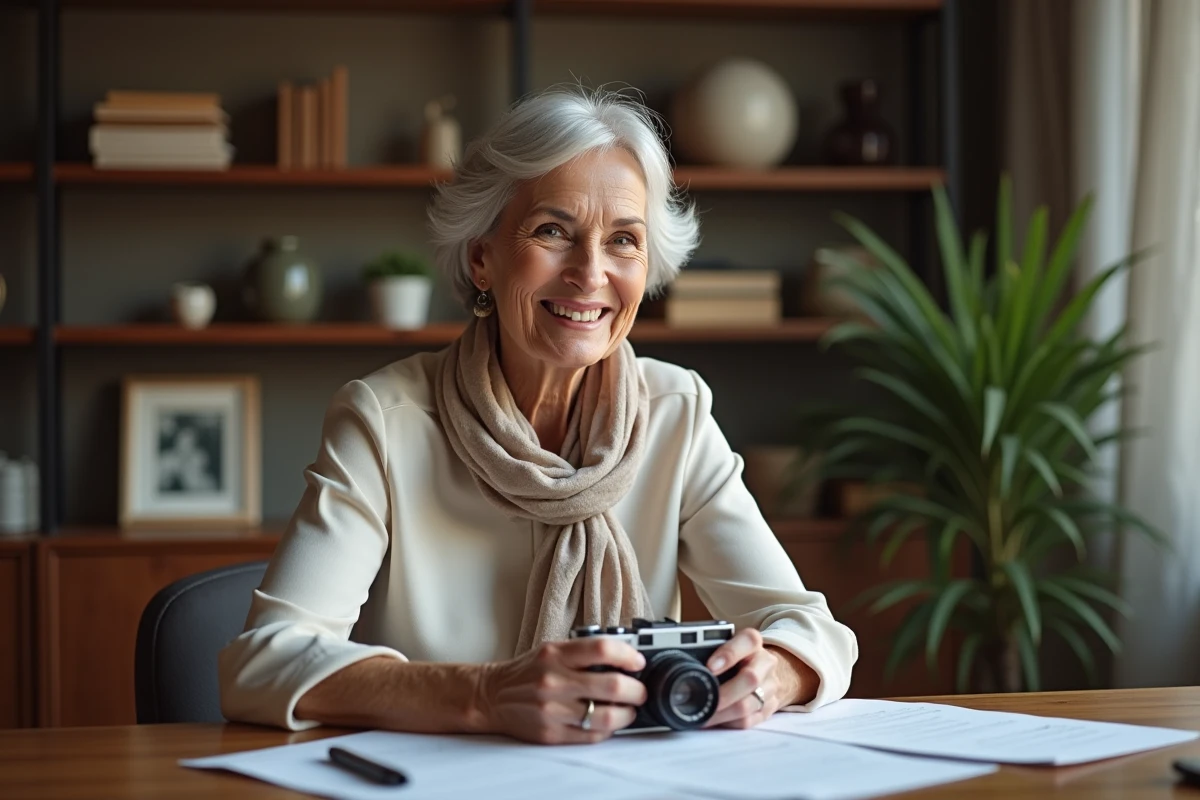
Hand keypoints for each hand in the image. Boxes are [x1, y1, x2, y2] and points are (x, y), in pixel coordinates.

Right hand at [477, 638, 648, 743]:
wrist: (492, 695)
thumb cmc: (527, 671)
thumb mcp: (552, 650)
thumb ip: (583, 652)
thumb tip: (623, 657)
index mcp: (556, 655)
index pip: (602, 649)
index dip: (628, 656)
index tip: (638, 662)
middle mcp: (554, 681)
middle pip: (612, 685)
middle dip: (636, 690)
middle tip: (640, 691)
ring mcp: (552, 710)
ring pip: (606, 716)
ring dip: (627, 714)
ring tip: (629, 710)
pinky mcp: (551, 733)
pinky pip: (591, 736)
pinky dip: (607, 730)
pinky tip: (608, 723)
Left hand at [702, 628, 806, 729]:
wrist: (763, 668)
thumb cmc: (735, 656)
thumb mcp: (725, 645)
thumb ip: (708, 650)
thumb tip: (681, 663)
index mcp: (752, 642)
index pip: (748, 641)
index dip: (729, 654)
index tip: (709, 667)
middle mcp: (765, 663)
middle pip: (750, 679)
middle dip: (723, 694)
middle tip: (703, 700)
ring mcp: (770, 687)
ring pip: (748, 705)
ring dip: (722, 714)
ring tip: (703, 715)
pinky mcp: (769, 708)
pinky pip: (748, 720)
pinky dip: (728, 722)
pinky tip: (715, 720)